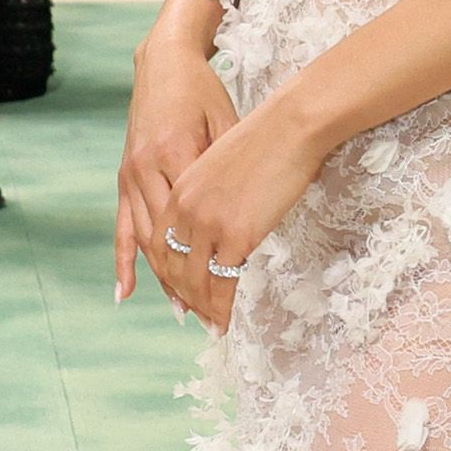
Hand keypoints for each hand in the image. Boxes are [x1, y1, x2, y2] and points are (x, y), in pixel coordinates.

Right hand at [113, 24, 241, 315]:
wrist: (164, 63)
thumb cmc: (205, 93)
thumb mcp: (228, 124)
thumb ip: (232, 169)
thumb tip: (252, 216)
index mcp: (179, 154)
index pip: (198, 227)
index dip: (214, 267)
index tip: (233, 297)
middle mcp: (149, 168)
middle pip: (169, 243)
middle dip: (189, 285)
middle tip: (209, 319)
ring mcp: (132, 174)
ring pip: (147, 240)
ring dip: (164, 280)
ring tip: (184, 313)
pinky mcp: (124, 177)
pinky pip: (123, 227)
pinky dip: (125, 261)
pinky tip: (125, 294)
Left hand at [149, 89, 327, 335]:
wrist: (289, 125)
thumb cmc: (267, 140)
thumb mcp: (222, 165)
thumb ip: (211, 193)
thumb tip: (220, 216)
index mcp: (179, 189)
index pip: (161, 242)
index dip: (167, 272)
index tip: (177, 291)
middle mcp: (185, 208)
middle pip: (172, 266)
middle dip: (183, 296)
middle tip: (194, 317)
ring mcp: (208, 223)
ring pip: (195, 279)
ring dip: (201, 308)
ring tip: (211, 325)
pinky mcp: (236, 235)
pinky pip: (224, 282)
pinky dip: (222, 308)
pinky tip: (226, 321)